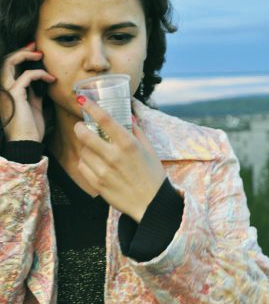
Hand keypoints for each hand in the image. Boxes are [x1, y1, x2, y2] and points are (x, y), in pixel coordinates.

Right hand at [0, 41, 56, 141]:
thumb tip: (42, 83)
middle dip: (21, 51)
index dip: (20, 57)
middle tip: (35, 46)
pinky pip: (26, 76)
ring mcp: (6, 92)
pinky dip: (40, 74)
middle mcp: (3, 90)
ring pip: (9, 63)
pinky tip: (51, 79)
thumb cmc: (31, 129)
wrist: (27, 144)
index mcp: (7, 92)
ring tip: (40, 55)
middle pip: (5, 62)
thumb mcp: (34, 107)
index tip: (35, 52)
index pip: (9, 69)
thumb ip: (35, 94)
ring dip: (25, 55)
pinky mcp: (15, 95)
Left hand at [73, 96, 165, 222]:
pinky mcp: (97, 184)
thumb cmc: (153, 175)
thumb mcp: (149, 149)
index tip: (83, 99)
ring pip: (82, 150)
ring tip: (92, 147)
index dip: (91, 106)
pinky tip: (93, 162)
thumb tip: (128, 115)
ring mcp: (103, 171)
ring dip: (84, 146)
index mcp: (128, 144)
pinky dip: (85, 161)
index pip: (105, 119)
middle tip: (81, 126)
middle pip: (84, 134)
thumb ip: (137, 131)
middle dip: (79, 127)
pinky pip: (82, 167)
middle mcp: (114, 156)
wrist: (151, 204)